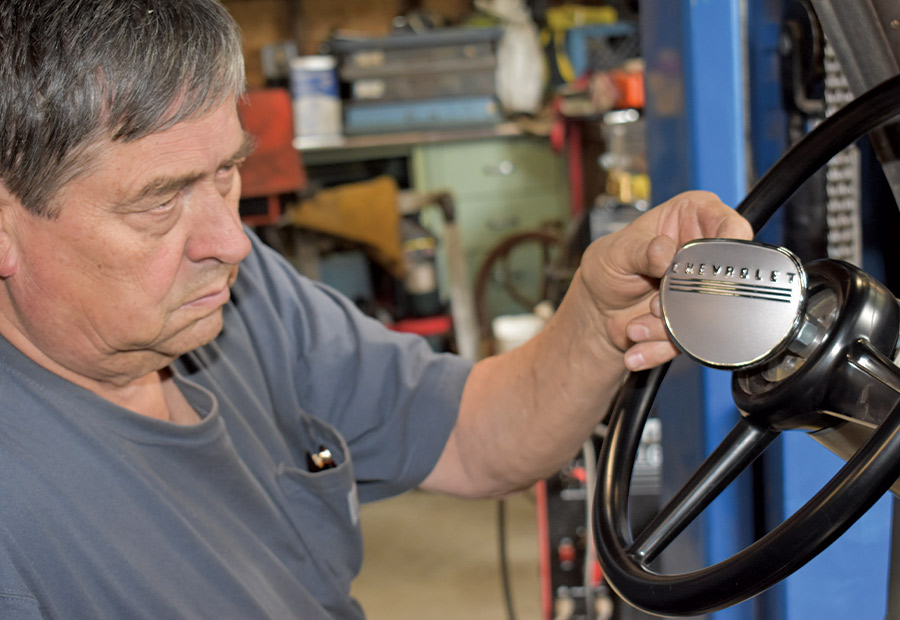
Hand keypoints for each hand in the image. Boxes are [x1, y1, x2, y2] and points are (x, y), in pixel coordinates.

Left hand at [577, 190, 752, 370]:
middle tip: (651, 306)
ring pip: (707, 314)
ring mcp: (703, 289)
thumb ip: (641, 251)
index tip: (710, 265)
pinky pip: (691, 339)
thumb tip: (664, 251)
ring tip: (634, 325)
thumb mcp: (617, 252)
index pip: (730, 224)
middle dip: (684, 299)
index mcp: (693, 216)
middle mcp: (704, 252)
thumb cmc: (608, 267)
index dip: (728, 244)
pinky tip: (638, 342)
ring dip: (666, 326)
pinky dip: (660, 345)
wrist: (598, 310)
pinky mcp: (697, 321)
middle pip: (723, 277)